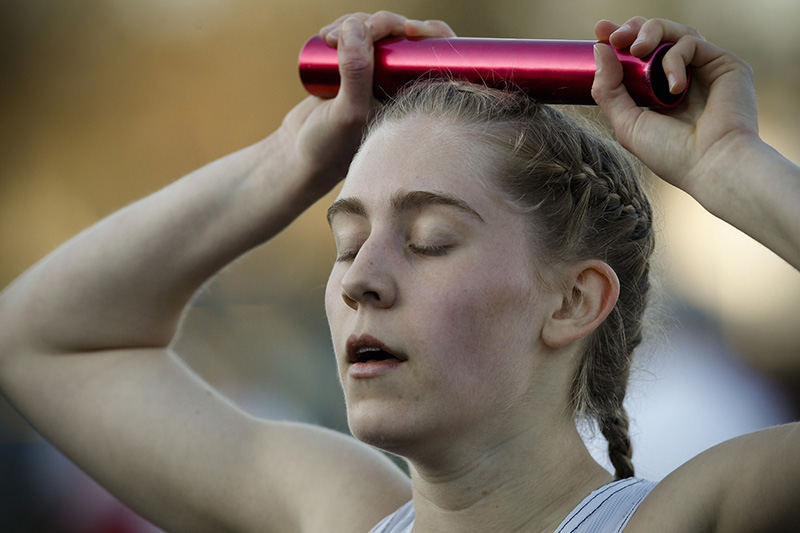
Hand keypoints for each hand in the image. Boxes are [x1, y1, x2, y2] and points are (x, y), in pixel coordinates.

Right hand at [281, 12, 454, 197]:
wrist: (299, 157)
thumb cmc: (330, 147)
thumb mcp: (348, 112)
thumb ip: (356, 71)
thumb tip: (358, 25)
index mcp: (415, 102)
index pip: (438, 59)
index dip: (430, 34)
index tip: (406, 29)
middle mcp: (399, 88)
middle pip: (405, 37)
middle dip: (380, 24)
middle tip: (351, 29)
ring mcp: (376, 78)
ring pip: (378, 34)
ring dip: (355, 23)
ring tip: (326, 38)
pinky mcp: (353, 72)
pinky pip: (357, 37)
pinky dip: (343, 28)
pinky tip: (326, 35)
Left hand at [591, 17, 758, 200]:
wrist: (711, 165)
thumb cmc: (670, 154)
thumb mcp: (627, 123)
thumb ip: (609, 90)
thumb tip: (599, 49)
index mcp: (658, 93)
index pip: (637, 57)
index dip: (619, 40)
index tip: (600, 33)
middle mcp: (681, 78)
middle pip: (655, 37)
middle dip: (632, 29)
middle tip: (616, 37)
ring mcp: (703, 70)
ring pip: (673, 32)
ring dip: (649, 33)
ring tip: (637, 50)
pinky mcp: (724, 63)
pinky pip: (691, 42)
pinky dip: (675, 59)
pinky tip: (673, 88)